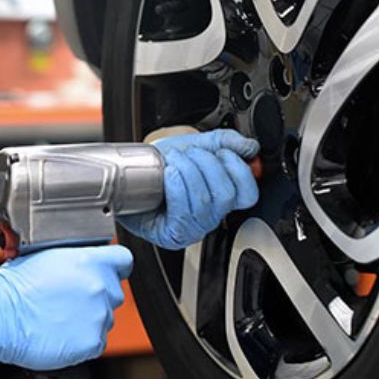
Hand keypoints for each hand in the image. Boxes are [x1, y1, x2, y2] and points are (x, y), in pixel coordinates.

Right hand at [0, 245, 132, 370]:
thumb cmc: (14, 286)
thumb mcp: (45, 255)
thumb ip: (75, 256)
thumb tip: (83, 258)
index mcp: (90, 260)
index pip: (123, 259)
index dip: (115, 265)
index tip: (108, 271)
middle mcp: (99, 287)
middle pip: (114, 291)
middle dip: (97, 294)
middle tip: (71, 299)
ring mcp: (98, 316)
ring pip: (105, 317)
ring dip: (89, 317)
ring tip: (61, 317)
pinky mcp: (92, 342)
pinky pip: (96, 340)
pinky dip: (83, 339)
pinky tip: (61, 333)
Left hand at [118, 129, 259, 249]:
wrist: (127, 177)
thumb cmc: (158, 167)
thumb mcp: (194, 146)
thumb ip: (225, 143)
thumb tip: (250, 147)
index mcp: (220, 198)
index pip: (248, 193)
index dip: (239, 170)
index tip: (222, 153)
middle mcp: (210, 217)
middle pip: (226, 195)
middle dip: (207, 165)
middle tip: (190, 154)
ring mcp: (192, 229)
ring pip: (205, 202)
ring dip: (189, 172)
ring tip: (175, 161)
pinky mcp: (173, 235)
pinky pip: (184, 213)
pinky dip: (177, 187)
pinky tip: (169, 175)